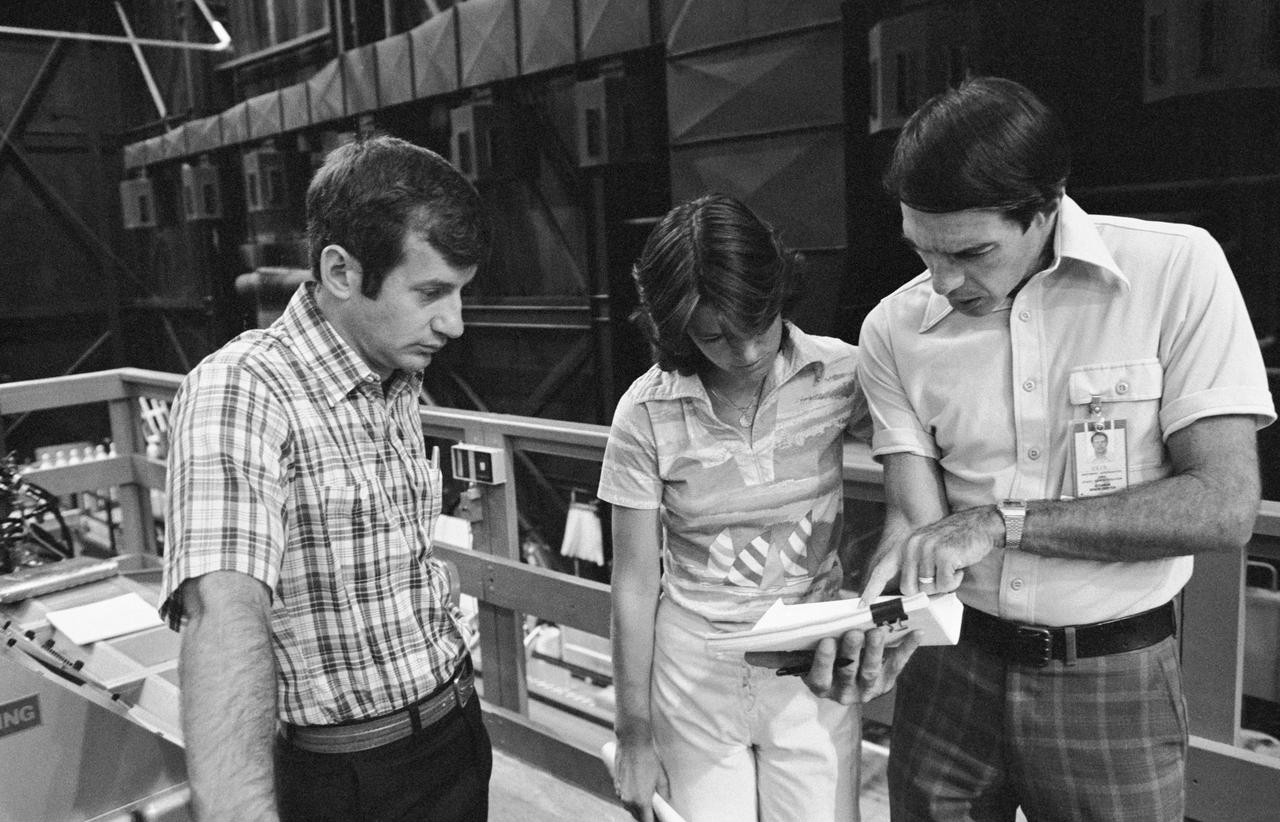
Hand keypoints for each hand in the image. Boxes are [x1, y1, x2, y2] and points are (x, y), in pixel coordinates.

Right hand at [614, 737, 667, 821]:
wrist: (632, 743)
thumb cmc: (649, 759)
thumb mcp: (661, 779)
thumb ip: (664, 796)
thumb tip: (665, 805)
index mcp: (641, 801)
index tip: (659, 820)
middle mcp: (628, 800)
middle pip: (637, 817)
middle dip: (646, 816)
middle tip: (656, 810)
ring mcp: (620, 793)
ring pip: (630, 808)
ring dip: (638, 807)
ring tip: (648, 800)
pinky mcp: (616, 786)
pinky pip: (624, 798)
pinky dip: (631, 798)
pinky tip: (638, 790)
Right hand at [801, 627, 919, 704]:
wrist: (843, 675)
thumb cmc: (820, 656)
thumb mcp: (803, 655)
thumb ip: (790, 648)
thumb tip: (760, 647)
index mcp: (820, 686)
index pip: (820, 676)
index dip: (824, 660)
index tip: (826, 641)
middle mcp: (843, 694)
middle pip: (848, 672)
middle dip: (852, 652)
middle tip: (854, 632)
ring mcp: (867, 690)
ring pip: (871, 671)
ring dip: (875, 651)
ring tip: (877, 632)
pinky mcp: (886, 682)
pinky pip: (896, 665)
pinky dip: (907, 649)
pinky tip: (917, 633)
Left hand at [863, 505, 1002, 600]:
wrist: (980, 524)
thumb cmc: (955, 542)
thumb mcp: (928, 549)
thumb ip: (915, 566)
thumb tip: (907, 593)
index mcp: (905, 546)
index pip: (883, 569)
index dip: (872, 589)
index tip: (862, 604)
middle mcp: (912, 546)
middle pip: (908, 588)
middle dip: (926, 590)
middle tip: (941, 577)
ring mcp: (927, 550)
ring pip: (928, 589)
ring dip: (943, 585)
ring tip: (952, 568)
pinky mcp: (943, 555)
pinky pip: (945, 585)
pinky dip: (955, 581)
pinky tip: (960, 567)